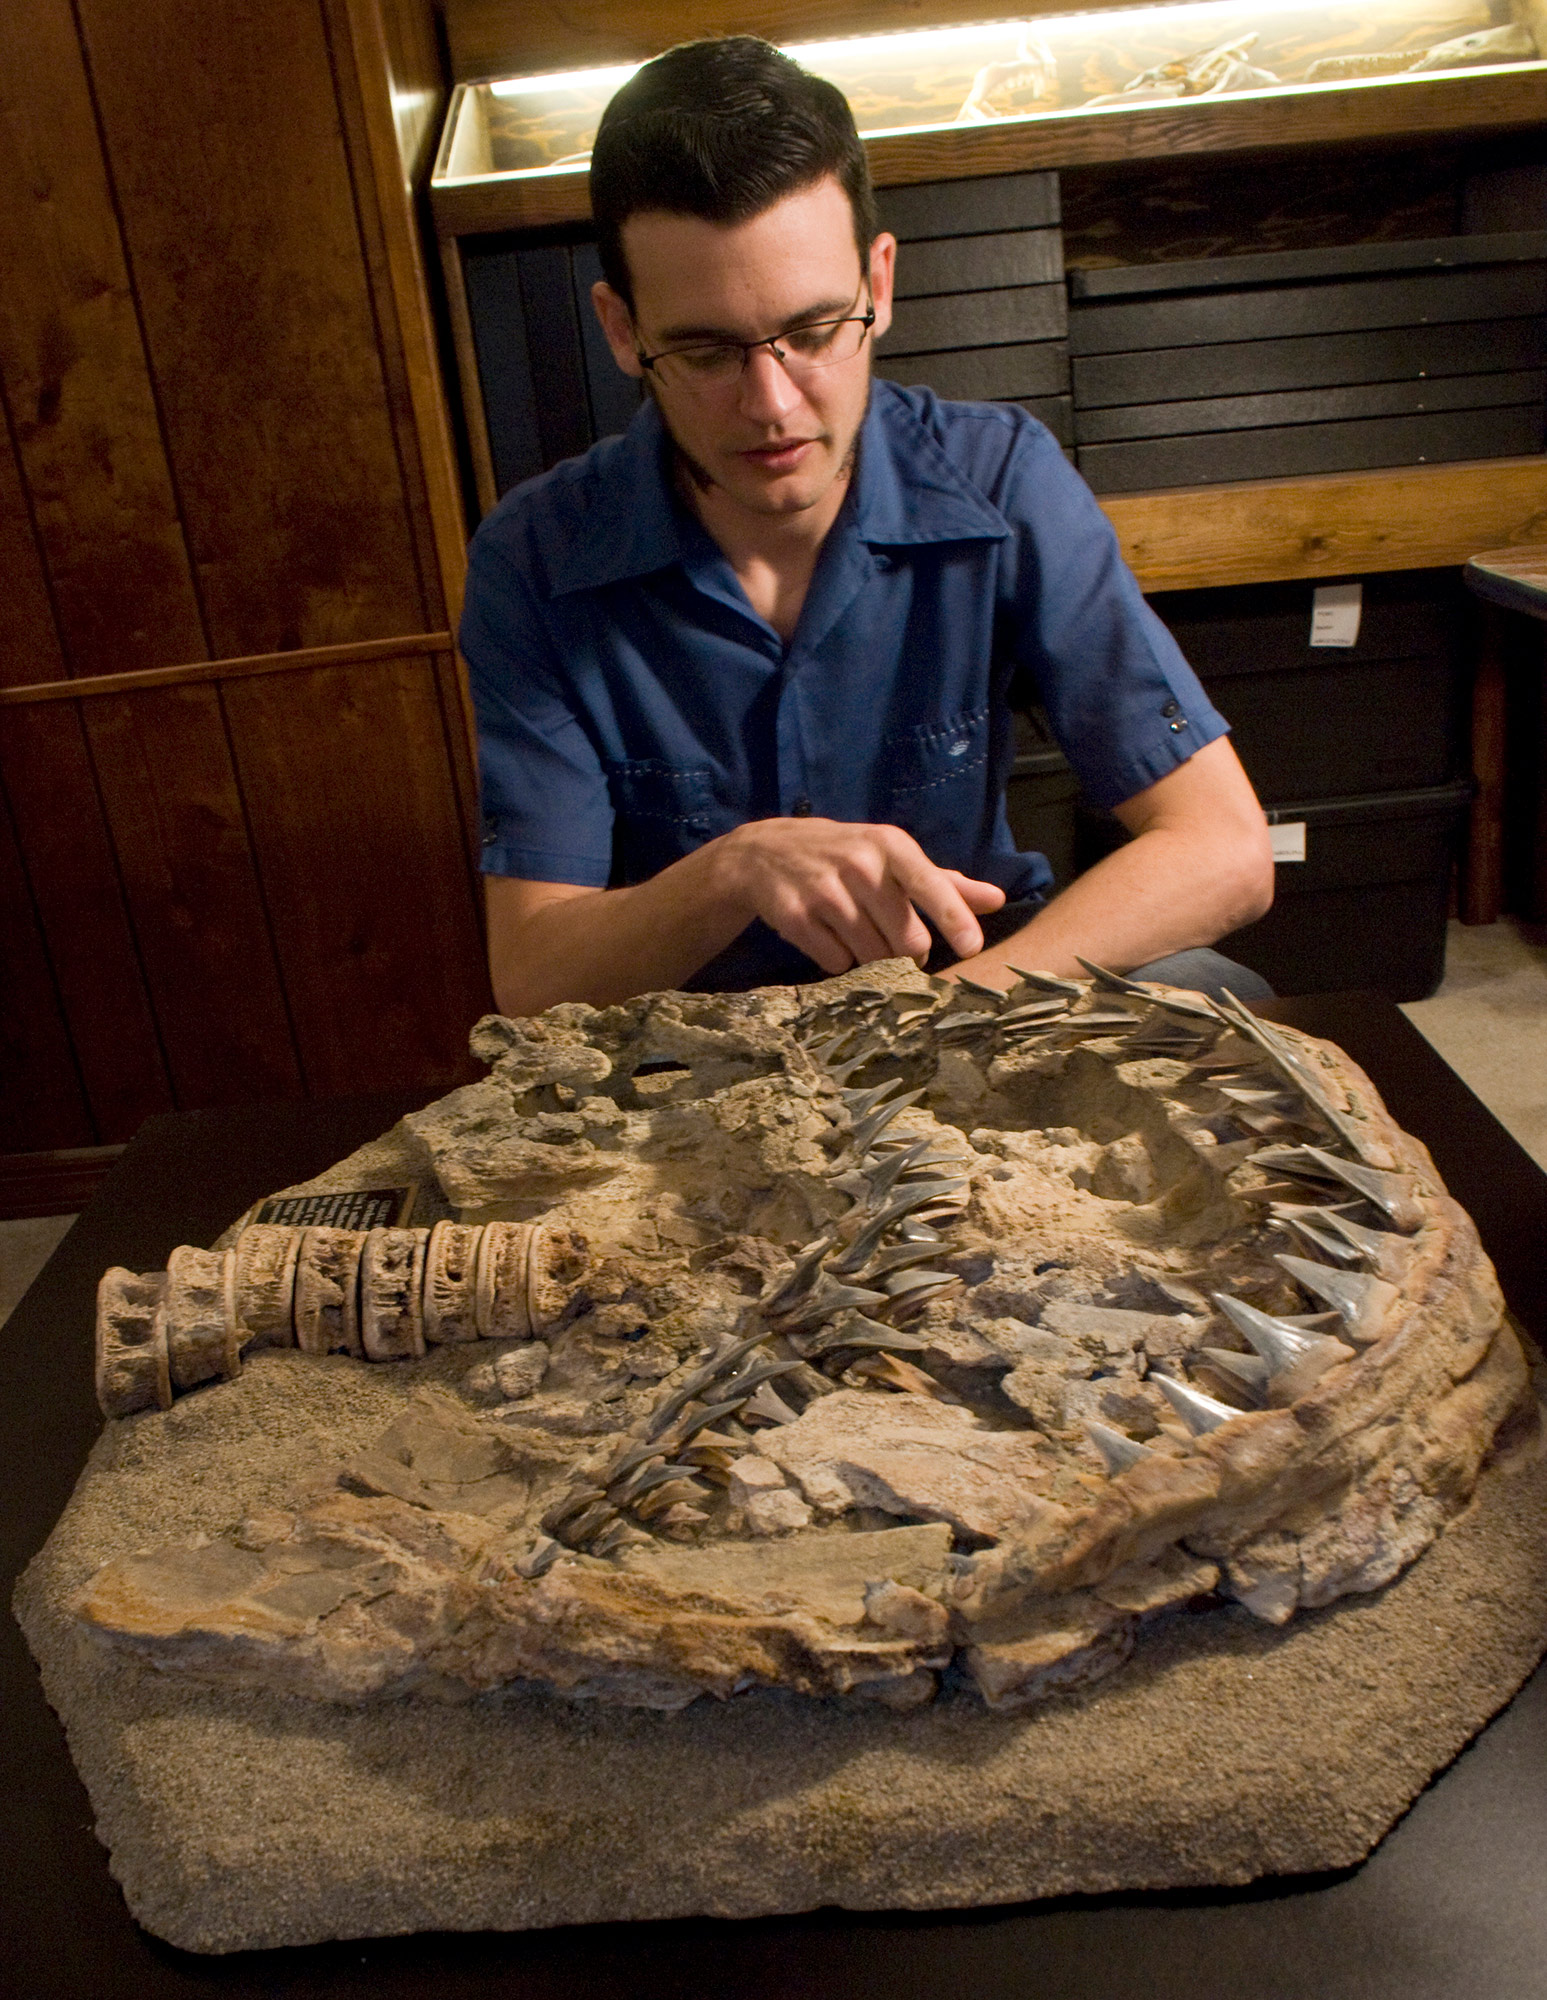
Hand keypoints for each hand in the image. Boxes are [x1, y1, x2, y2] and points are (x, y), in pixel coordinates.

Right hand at [709, 816, 1004, 973]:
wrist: (764, 854)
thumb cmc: (846, 856)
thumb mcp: (893, 858)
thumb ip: (945, 882)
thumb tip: (997, 900)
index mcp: (890, 846)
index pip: (930, 885)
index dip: (954, 919)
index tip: (973, 948)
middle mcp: (859, 865)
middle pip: (906, 938)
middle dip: (910, 954)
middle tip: (900, 946)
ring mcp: (824, 891)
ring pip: (872, 955)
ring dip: (874, 958)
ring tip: (861, 935)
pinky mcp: (795, 917)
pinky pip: (836, 962)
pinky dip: (839, 960)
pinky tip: (830, 937)